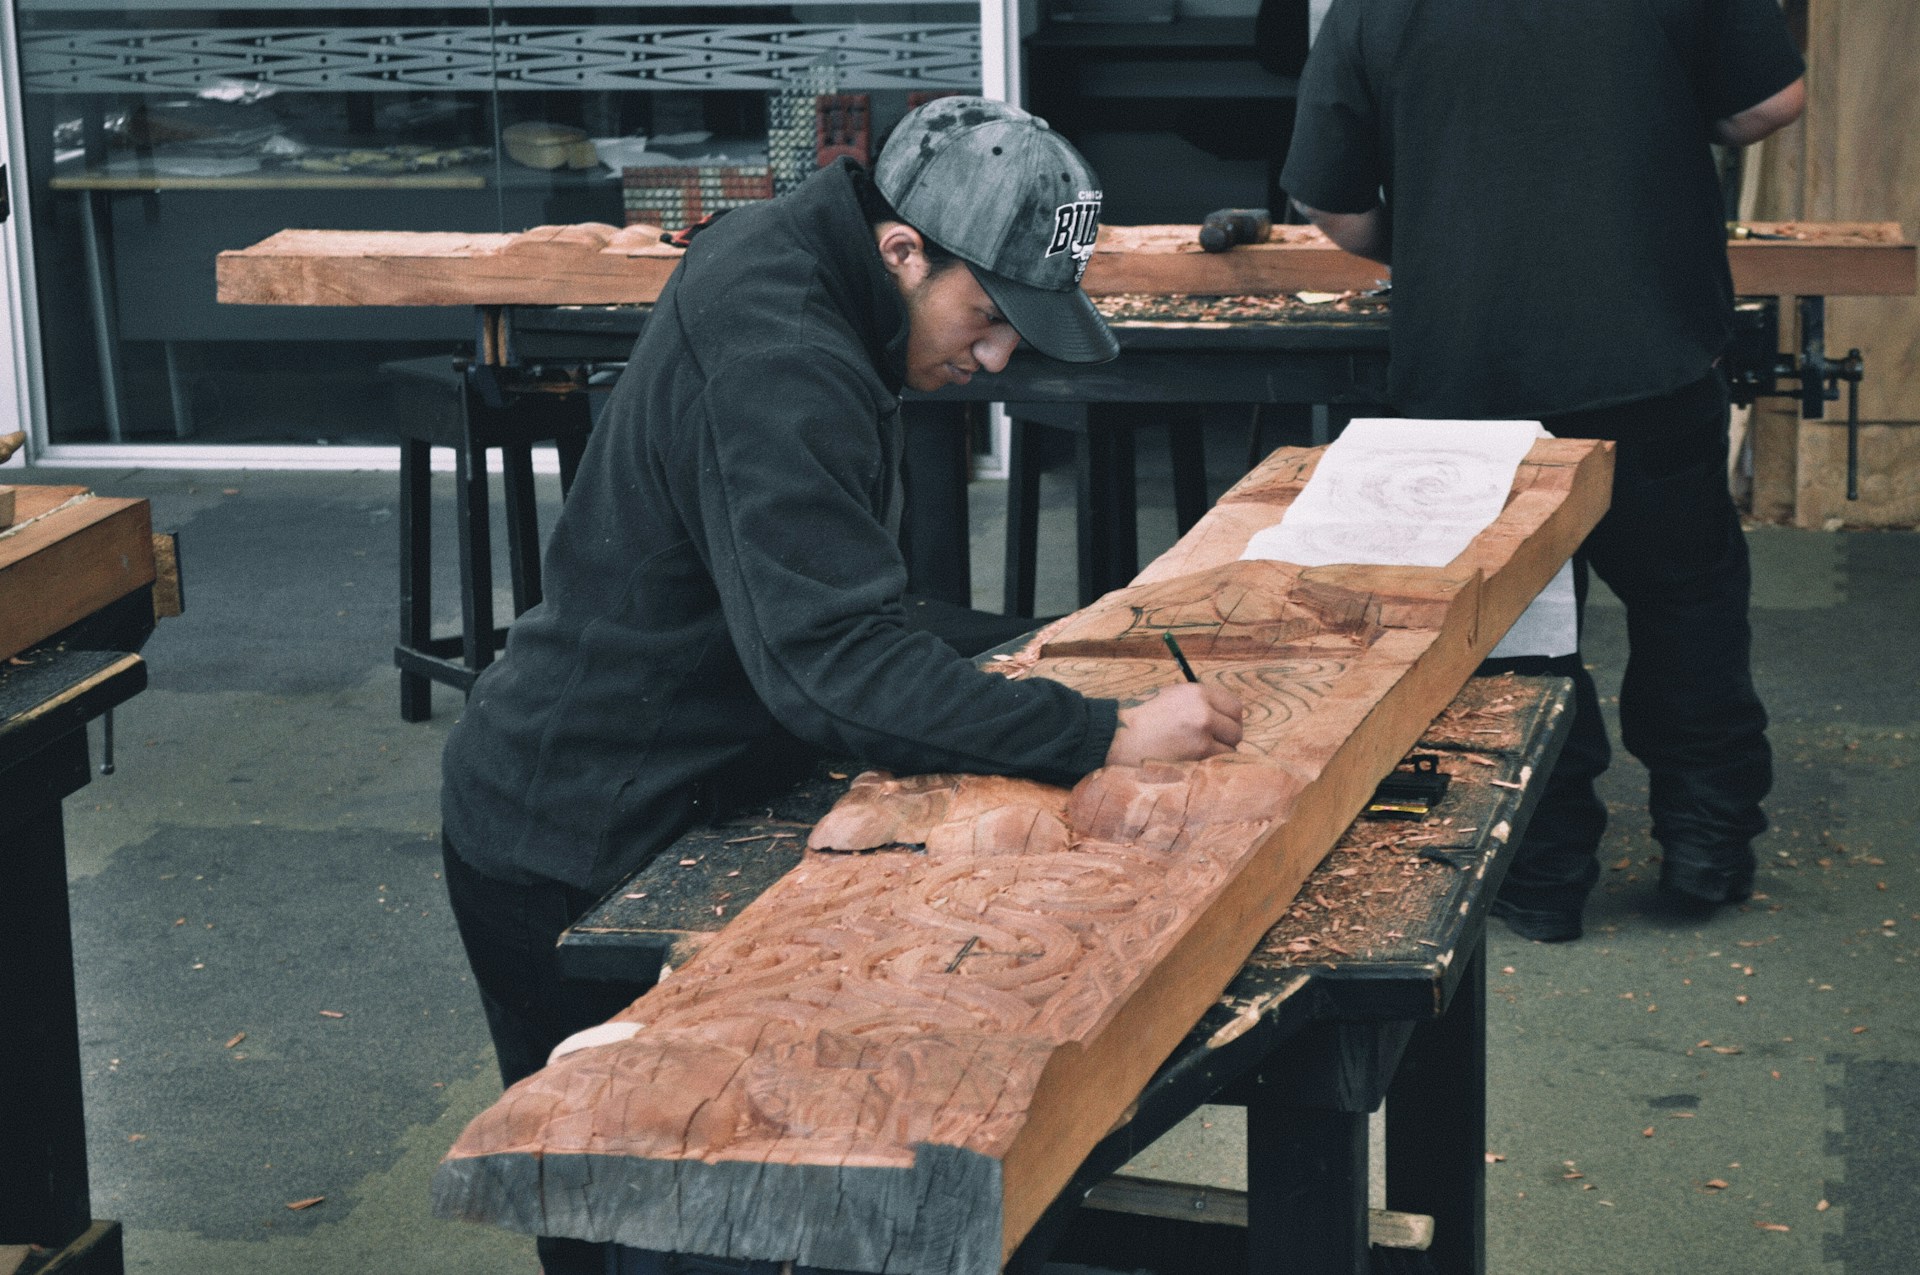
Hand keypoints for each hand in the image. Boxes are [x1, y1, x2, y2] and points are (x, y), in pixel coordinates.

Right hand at [1104, 683, 1244, 766]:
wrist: (1117, 734)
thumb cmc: (1140, 716)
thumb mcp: (1171, 696)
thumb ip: (1198, 703)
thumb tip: (1223, 716)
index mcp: (1197, 692)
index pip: (1234, 706)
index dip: (1230, 718)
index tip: (1223, 726)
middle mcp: (1204, 710)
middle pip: (1237, 728)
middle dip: (1228, 737)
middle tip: (1213, 743)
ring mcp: (1202, 734)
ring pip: (1231, 747)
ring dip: (1220, 752)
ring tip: (1199, 753)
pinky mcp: (1197, 754)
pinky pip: (1219, 761)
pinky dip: (1211, 764)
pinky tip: (1194, 761)